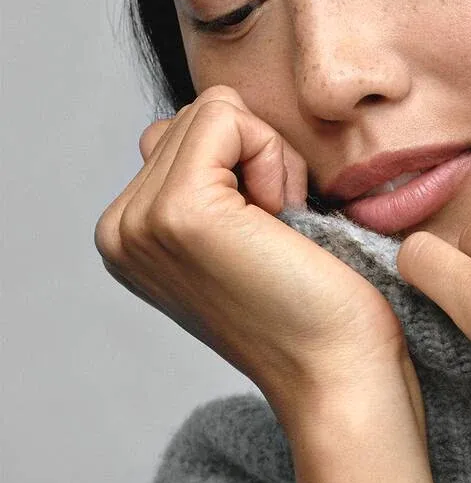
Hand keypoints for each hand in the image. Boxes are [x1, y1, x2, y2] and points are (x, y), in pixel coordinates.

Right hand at [93, 85, 416, 430]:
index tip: (266, 238)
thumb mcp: (239, 233)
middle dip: (255, 158)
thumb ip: (208, 178)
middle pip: (196, 117)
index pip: (184, 133)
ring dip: (267, 159)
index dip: (246, 168)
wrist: (338, 371)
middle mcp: (120, 230)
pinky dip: (272, 157)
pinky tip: (282, 222)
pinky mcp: (180, 212)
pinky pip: (228, 116)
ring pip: (214, 111)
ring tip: (277, 234)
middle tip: (276, 236)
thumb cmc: (314, 307)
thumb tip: (216, 114)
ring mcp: (141, 222)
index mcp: (129, 237)